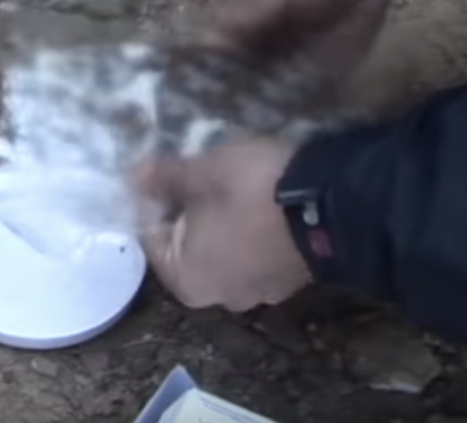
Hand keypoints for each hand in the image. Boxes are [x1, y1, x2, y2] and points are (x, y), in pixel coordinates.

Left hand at [135, 135, 310, 311]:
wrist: (334, 205)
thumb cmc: (251, 191)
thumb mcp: (201, 173)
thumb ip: (163, 178)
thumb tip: (132, 176)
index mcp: (188, 282)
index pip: (151, 235)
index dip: (151, 197)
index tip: (159, 168)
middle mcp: (220, 298)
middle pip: (187, 245)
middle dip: (186, 208)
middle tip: (193, 170)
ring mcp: (260, 292)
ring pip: (223, 248)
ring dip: (219, 218)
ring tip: (226, 181)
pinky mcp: (289, 279)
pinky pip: (254, 251)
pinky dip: (249, 228)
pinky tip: (257, 199)